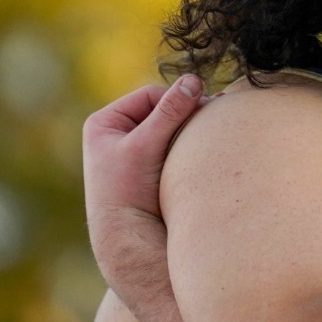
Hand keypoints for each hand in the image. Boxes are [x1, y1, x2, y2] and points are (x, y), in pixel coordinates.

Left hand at [82, 76, 205, 300]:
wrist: (127, 239)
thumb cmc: (126, 192)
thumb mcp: (145, 146)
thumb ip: (169, 113)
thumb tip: (193, 81)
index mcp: (104, 123)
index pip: (150, 96)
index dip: (177, 101)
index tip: (204, 108)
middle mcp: (116, 134)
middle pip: (162, 112)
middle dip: (187, 116)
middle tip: (217, 116)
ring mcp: (133, 152)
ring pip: (171, 130)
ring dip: (190, 132)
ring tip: (214, 134)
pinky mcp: (150, 169)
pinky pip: (175, 149)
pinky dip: (189, 148)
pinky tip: (207, 151)